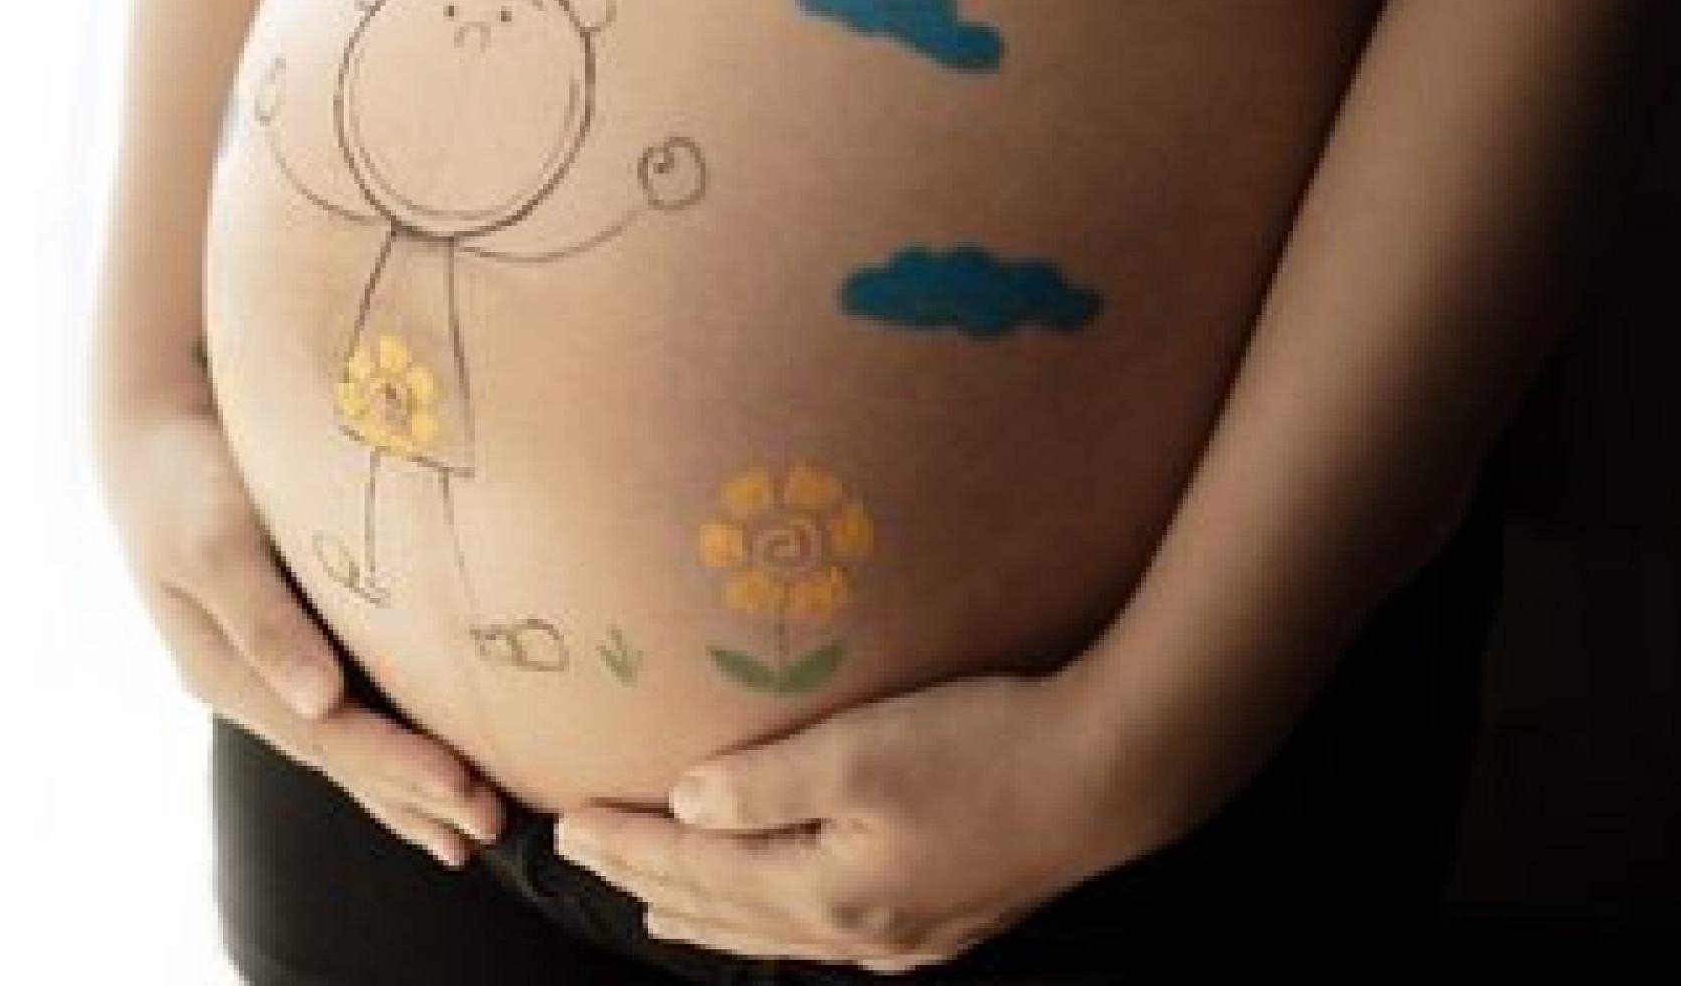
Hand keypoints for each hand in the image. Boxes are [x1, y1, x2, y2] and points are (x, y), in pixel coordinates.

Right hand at [95, 386, 505, 865]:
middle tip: (492, 825)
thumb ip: (262, 618)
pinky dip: (399, 744)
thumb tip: (319, 700)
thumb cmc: (182, 478)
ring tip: (476, 830)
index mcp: (223, 673)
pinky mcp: (301, 638)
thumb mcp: (211, 538)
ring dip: (411, 790)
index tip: (462, 787)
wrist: (155, 431)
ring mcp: (276, 667)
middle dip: (416, 794)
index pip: (323, 737)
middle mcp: (254, 684)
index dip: (394, 767)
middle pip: (343, 755)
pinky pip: (357, 705)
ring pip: (351, 743)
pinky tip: (437, 774)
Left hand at [549, 667, 1160, 972]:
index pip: (696, 867)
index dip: (627, 845)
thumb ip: (761, 783)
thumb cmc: (983, 746)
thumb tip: (683, 806)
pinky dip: (781, 923)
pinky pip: (832, 933)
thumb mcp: (858, 750)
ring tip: (660, 905)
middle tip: (587, 861)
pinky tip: (785, 918)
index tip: (566, 825)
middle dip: (651, 881)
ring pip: (778, 932)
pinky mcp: (948, 918)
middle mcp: (859, 929)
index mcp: (825, 889)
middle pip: (727, 910)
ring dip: (712, 914)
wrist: (1114, 774)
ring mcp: (907, 935)